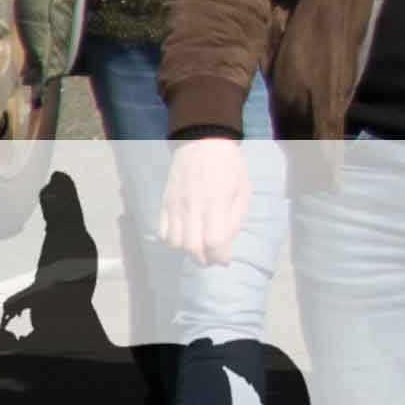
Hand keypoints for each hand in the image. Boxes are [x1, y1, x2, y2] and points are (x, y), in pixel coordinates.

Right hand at [159, 136, 252, 265]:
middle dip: (204, 260)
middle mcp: (192, 206)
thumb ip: (235, 218)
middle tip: (212, 259)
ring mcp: (174, 205)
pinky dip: (172, 241)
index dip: (220, 257)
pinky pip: (162, 232)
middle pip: (192, 247)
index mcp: (216, 201)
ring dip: (187, 252)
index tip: (225, 260)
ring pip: (174, 243)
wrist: (202, 143)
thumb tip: (226, 243)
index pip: (214, 241)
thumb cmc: (229, 166)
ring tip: (198, 248)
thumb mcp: (242, 189)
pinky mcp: (164, 203)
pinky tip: (184, 237)